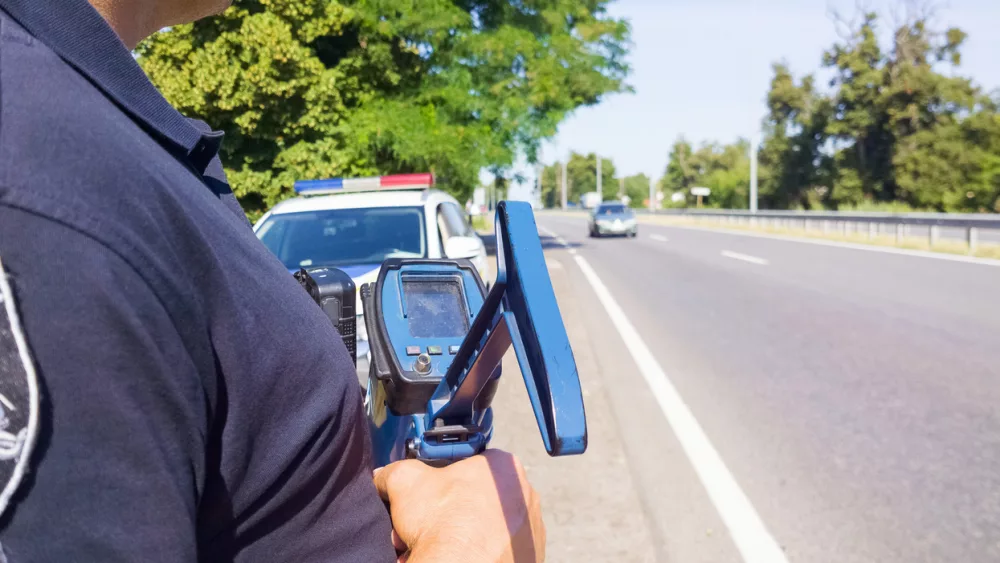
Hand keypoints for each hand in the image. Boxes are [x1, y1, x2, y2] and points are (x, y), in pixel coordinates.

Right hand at [373, 449, 544, 562]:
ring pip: (485, 527)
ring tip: (435, 546)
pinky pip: (496, 550)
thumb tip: (384, 477)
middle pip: (475, 498)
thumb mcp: (405, 482)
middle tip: (424, 525)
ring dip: (459, 535)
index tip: (428, 497)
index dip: (440, 481)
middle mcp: (525, 494)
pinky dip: (476, 554)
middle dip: (447, 512)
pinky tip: (452, 558)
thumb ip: (394, 471)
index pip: (468, 464)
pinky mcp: (529, 557)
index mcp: (503, 466)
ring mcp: (530, 528)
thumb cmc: (445, 526)